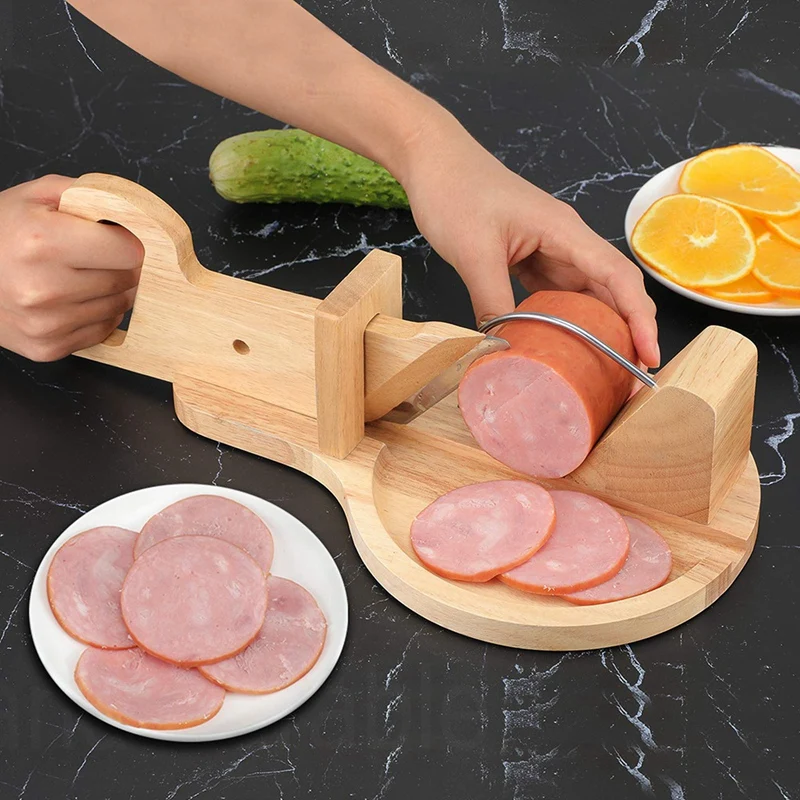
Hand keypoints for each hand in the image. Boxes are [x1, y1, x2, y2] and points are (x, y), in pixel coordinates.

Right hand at [0, 175, 142, 360]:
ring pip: (119, 306)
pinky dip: (97, 315)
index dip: (126, 241)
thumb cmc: (1, 234)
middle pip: (127, 279)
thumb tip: (136, 211)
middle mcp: (43, 288)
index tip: (114, 238)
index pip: (129, 251)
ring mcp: (46, 323)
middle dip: (119, 265)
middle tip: (93, 257)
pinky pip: (102, 330)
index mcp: (42, 243)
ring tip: (79, 277)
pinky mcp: (48, 347)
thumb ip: (89, 194)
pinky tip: (72, 300)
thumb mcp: (35, 197)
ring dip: (110, 291)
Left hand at [400, 122, 660, 367]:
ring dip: (595, 328)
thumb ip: (492, 302)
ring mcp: (548, 249)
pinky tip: (560, 343)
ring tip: (601, 368)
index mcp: (565, 232)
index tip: (649, 354)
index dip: (639, 318)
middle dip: (625, 331)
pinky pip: (555, 293)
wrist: (433, 159)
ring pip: (584, 294)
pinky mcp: (528, 257)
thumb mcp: (474, 252)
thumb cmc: (456, 190)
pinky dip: (562, 319)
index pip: (618, 277)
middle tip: (628, 376)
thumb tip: (505, 346)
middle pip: (610, 289)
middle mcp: (566, 241)